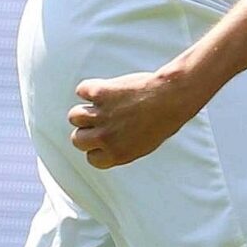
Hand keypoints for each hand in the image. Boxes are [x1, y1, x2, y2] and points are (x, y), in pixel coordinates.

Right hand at [68, 69, 202, 168]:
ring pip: (74, 116)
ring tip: (102, 105)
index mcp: (116, 155)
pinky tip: (105, 89)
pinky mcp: (101, 93)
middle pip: (77, 139)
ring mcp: (102, 115)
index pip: (91, 158)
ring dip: (86, 110)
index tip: (108, 139)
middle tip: (103, 121)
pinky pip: (82, 90)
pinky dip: (90, 88)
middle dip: (87, 131)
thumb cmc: (163, 119)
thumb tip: (99, 145)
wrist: (172, 97)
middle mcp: (105, 138)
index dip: (98, 148)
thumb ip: (120, 147)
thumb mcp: (143, 144)